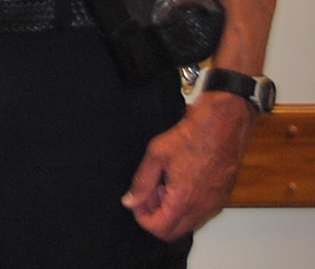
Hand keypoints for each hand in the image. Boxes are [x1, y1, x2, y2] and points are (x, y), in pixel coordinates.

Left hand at [122, 92, 254, 240]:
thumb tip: (130, 200)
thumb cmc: (194, 135)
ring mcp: (215, 203)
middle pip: (173, 232)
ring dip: (170, 210)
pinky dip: (185, 205)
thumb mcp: (157, 154)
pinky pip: (200, 212)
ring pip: (187, 223)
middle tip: (146, 193)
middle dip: (155, 215)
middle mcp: (203, 207)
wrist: (224, 124)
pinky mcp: (221, 196)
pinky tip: (177, 182)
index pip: (160, 229)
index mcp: (186, 200)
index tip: (136, 201)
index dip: (142, 217)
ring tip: (161, 185)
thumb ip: (142, 181)